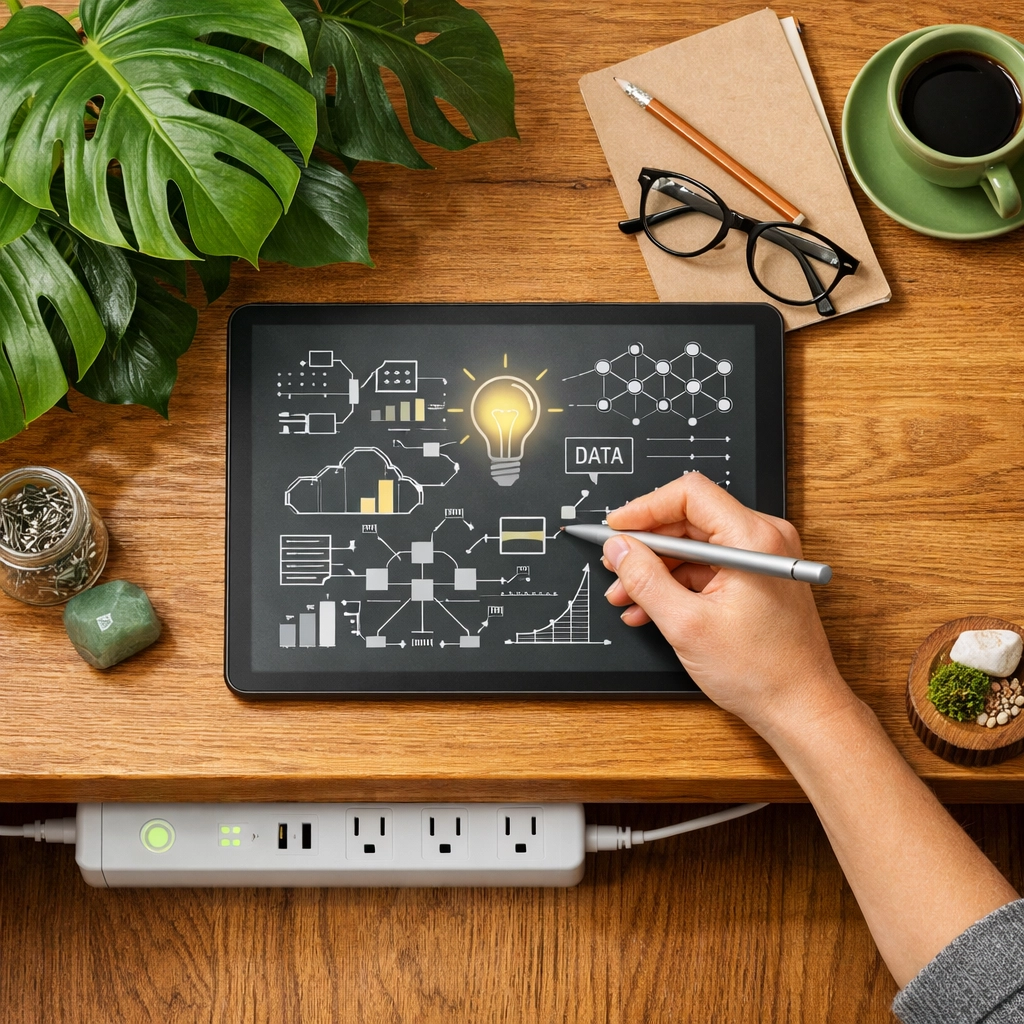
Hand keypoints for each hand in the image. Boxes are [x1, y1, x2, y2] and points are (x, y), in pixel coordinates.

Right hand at [602, 473, 850, 732]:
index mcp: (753, 540)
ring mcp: (761, 558)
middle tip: (615, 567)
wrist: (800, 707)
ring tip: (626, 597)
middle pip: (689, 519)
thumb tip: (619, 550)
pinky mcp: (756, 576)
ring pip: (693, 545)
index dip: (645, 508)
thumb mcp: (687, 624)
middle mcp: (763, 539)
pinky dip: (676, 583)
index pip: (690, 495)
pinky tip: (649, 608)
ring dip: (656, 569)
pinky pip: (706, 565)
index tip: (616, 528)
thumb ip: (645, 580)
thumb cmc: (762, 672)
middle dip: (646, 546)